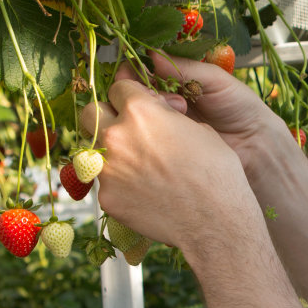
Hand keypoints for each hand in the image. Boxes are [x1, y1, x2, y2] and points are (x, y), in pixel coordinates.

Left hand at [79, 64, 263, 253]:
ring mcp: (107, 169)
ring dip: (111, 152)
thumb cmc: (215, 172)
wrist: (215, 220)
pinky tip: (143, 192)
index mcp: (140, 111)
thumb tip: (159, 113)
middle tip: (125, 129)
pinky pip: (105, 183)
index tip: (137, 104)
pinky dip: (120, 184)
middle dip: (105, 116)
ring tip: (138, 166)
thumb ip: (166, 117)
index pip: (118, 88)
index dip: (130, 95)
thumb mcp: (198, 129)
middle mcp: (116, 136)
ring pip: (93, 150)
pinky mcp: (106, 198)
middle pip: (91, 113)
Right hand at [142, 51, 280, 171]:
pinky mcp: (164, 142)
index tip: (135, 67)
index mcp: (177, 77)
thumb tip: (151, 54)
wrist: (254, 143)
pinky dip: (152, 125)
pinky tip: (171, 124)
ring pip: (136, 110)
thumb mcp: (215, 80)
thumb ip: (185, 67)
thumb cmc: (240, 106)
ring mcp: (163, 120)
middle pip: (133, 88)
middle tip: (159, 92)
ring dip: (149, 106)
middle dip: (139, 87)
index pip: (145, 67)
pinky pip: (146, 132)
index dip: (136, 66)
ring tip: (178, 107)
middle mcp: (165, 97)